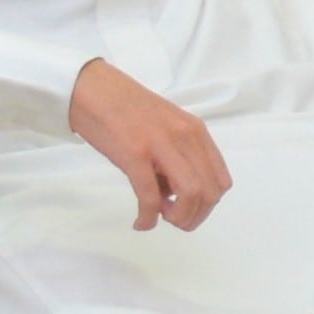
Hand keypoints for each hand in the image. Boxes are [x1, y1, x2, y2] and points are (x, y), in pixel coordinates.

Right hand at [67, 61, 229, 229]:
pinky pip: (150, 197)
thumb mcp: (167, 127)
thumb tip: (174, 194)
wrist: (93, 90)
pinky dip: (148, 218)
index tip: (185, 208)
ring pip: (190, 195)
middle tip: (172, 218)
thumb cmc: (127, 109)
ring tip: (159, 216)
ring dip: (178, 218)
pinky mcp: (135, 154)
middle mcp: (185, 137)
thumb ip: (178, 155)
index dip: (207, 205)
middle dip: (194, 216)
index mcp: (195, 131)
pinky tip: (140, 223)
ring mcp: (161, 144)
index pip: (221, 180)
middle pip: (210, 192)